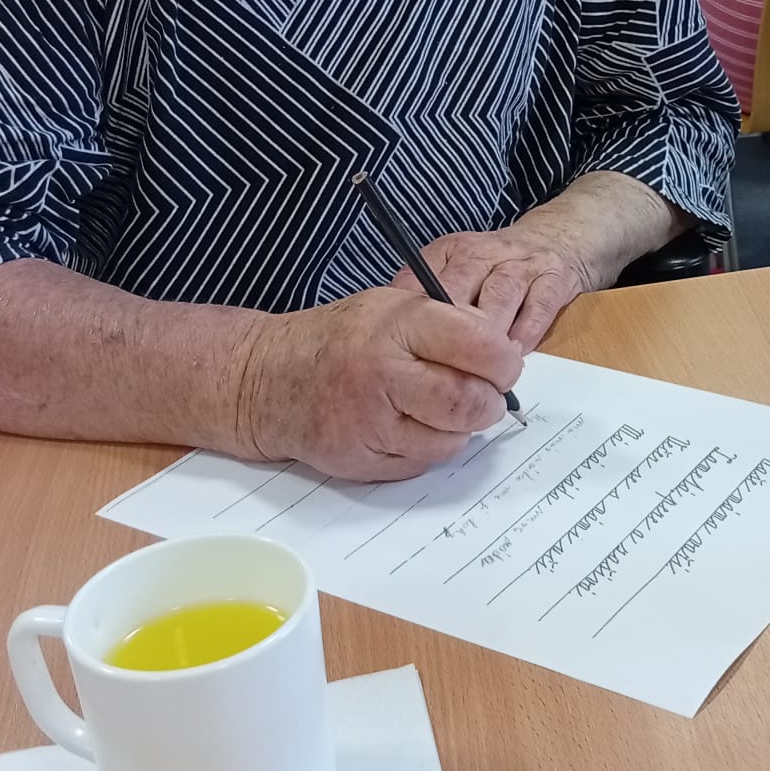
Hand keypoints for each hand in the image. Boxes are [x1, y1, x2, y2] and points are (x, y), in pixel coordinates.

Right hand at [238, 286, 524, 481]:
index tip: (504, 364)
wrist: (265, 379)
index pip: (479, 346)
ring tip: (437, 407)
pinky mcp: (362, 462)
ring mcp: (369, 423)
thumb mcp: (389, 307)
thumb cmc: (338, 340)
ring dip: (459, 428)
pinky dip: (427, 447)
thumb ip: (445, 324)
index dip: (504, 360)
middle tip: (485, 393)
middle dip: (490, 401)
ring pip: (451, 440)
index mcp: (395, 325)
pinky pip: (422, 463)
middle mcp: (381, 374)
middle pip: (470, 402)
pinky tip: (406, 425)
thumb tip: (503, 353)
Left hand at [396, 226, 594, 353]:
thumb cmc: (494, 270)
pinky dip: (525, 333)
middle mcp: (483, 253)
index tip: (410, 351)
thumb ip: (426, 298)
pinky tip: (515, 354)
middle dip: (451, 332)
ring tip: (483, 370)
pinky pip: (538, 306)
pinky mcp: (553, 277)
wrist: (556, 239)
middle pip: (459, 291)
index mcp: (450, 251)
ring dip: (490, 337)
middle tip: (446, 368)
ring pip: (499, 297)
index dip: (414, 320)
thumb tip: (396, 340)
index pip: (422, 281)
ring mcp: (520, 264)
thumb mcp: (455, 271)